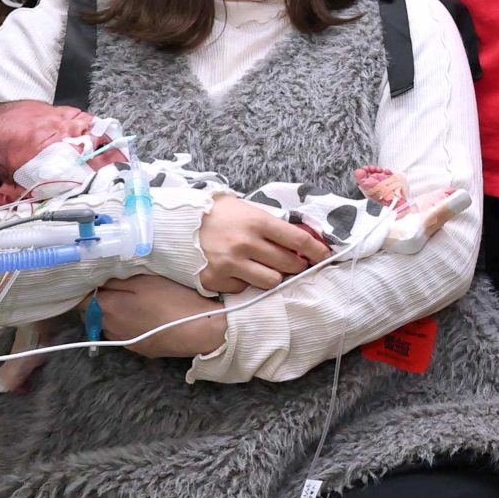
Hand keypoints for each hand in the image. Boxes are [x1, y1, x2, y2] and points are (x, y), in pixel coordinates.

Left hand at [98, 275, 229, 359]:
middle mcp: (110, 328)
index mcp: (107, 308)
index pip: (82, 299)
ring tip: (135, 303)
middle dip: (101, 301)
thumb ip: (116, 280)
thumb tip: (97, 281)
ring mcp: (124, 341)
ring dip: (114, 314)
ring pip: (109, 324)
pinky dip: (128, 325)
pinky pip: (124, 334)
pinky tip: (146, 318)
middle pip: (94, 313)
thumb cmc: (173, 300)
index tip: (99, 280)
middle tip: (119, 288)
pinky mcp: (139, 349)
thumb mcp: (145, 280)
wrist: (200, 330)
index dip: (88, 288)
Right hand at [197, 194, 329, 294]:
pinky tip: (236, 270)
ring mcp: (230, 264)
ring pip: (271, 281)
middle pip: (289, 264)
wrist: (173, 223)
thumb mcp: (245, 208)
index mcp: (257, 222)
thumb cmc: (215, 213)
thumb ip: (271, 223)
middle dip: (297, 265)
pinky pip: (242, 288)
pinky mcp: (215, 279)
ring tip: (264, 267)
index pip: (299, 241)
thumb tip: (301, 239)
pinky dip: (243, 282)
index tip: (325, 256)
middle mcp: (246, 244)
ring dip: (273, 276)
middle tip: (293, 263)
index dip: (317, 251)